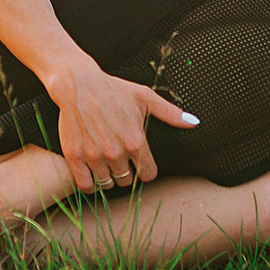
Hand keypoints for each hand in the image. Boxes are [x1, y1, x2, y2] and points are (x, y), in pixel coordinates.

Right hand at [48, 62, 198, 193]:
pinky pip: (85, 185)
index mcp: (136, 142)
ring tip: (105, 165)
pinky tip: (90, 174)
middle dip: (126, 173)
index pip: (148, 175)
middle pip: (127, 181)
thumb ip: (171, 114)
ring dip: (107, 178)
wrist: (78, 84)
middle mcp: (116, 152)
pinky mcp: (75, 157)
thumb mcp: (145, 97)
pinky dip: (89, 184)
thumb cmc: (113, 89)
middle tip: (119, 160)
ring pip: (106, 184)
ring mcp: (94, 156)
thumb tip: (195, 123)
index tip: (138, 163)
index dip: (145, 170)